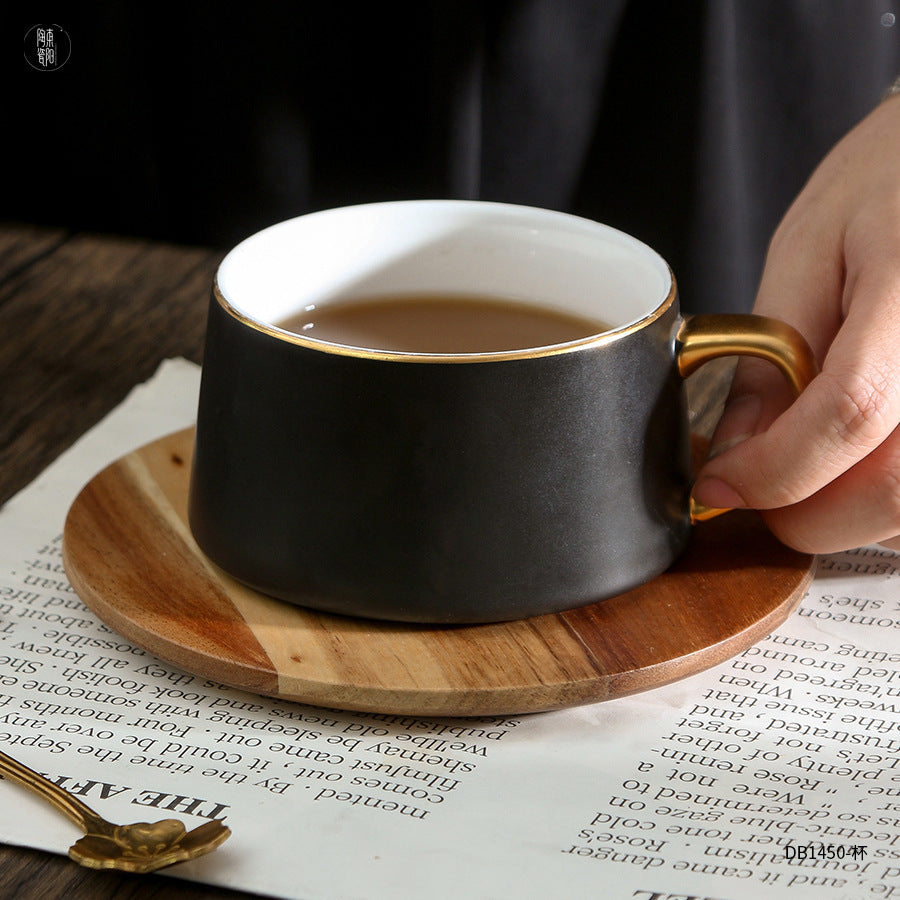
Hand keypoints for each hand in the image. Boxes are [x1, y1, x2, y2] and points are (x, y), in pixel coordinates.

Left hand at [693, 94, 899, 553]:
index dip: (775, 469)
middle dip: (807, 516)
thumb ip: (770, 363)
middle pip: (896, 491)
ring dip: (852, 519)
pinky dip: (888, 507)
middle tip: (758, 492)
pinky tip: (859, 467)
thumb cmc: (886, 187)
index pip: (852, 409)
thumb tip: (733, 456)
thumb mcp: (806, 257)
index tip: (716, 484)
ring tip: (809, 471)